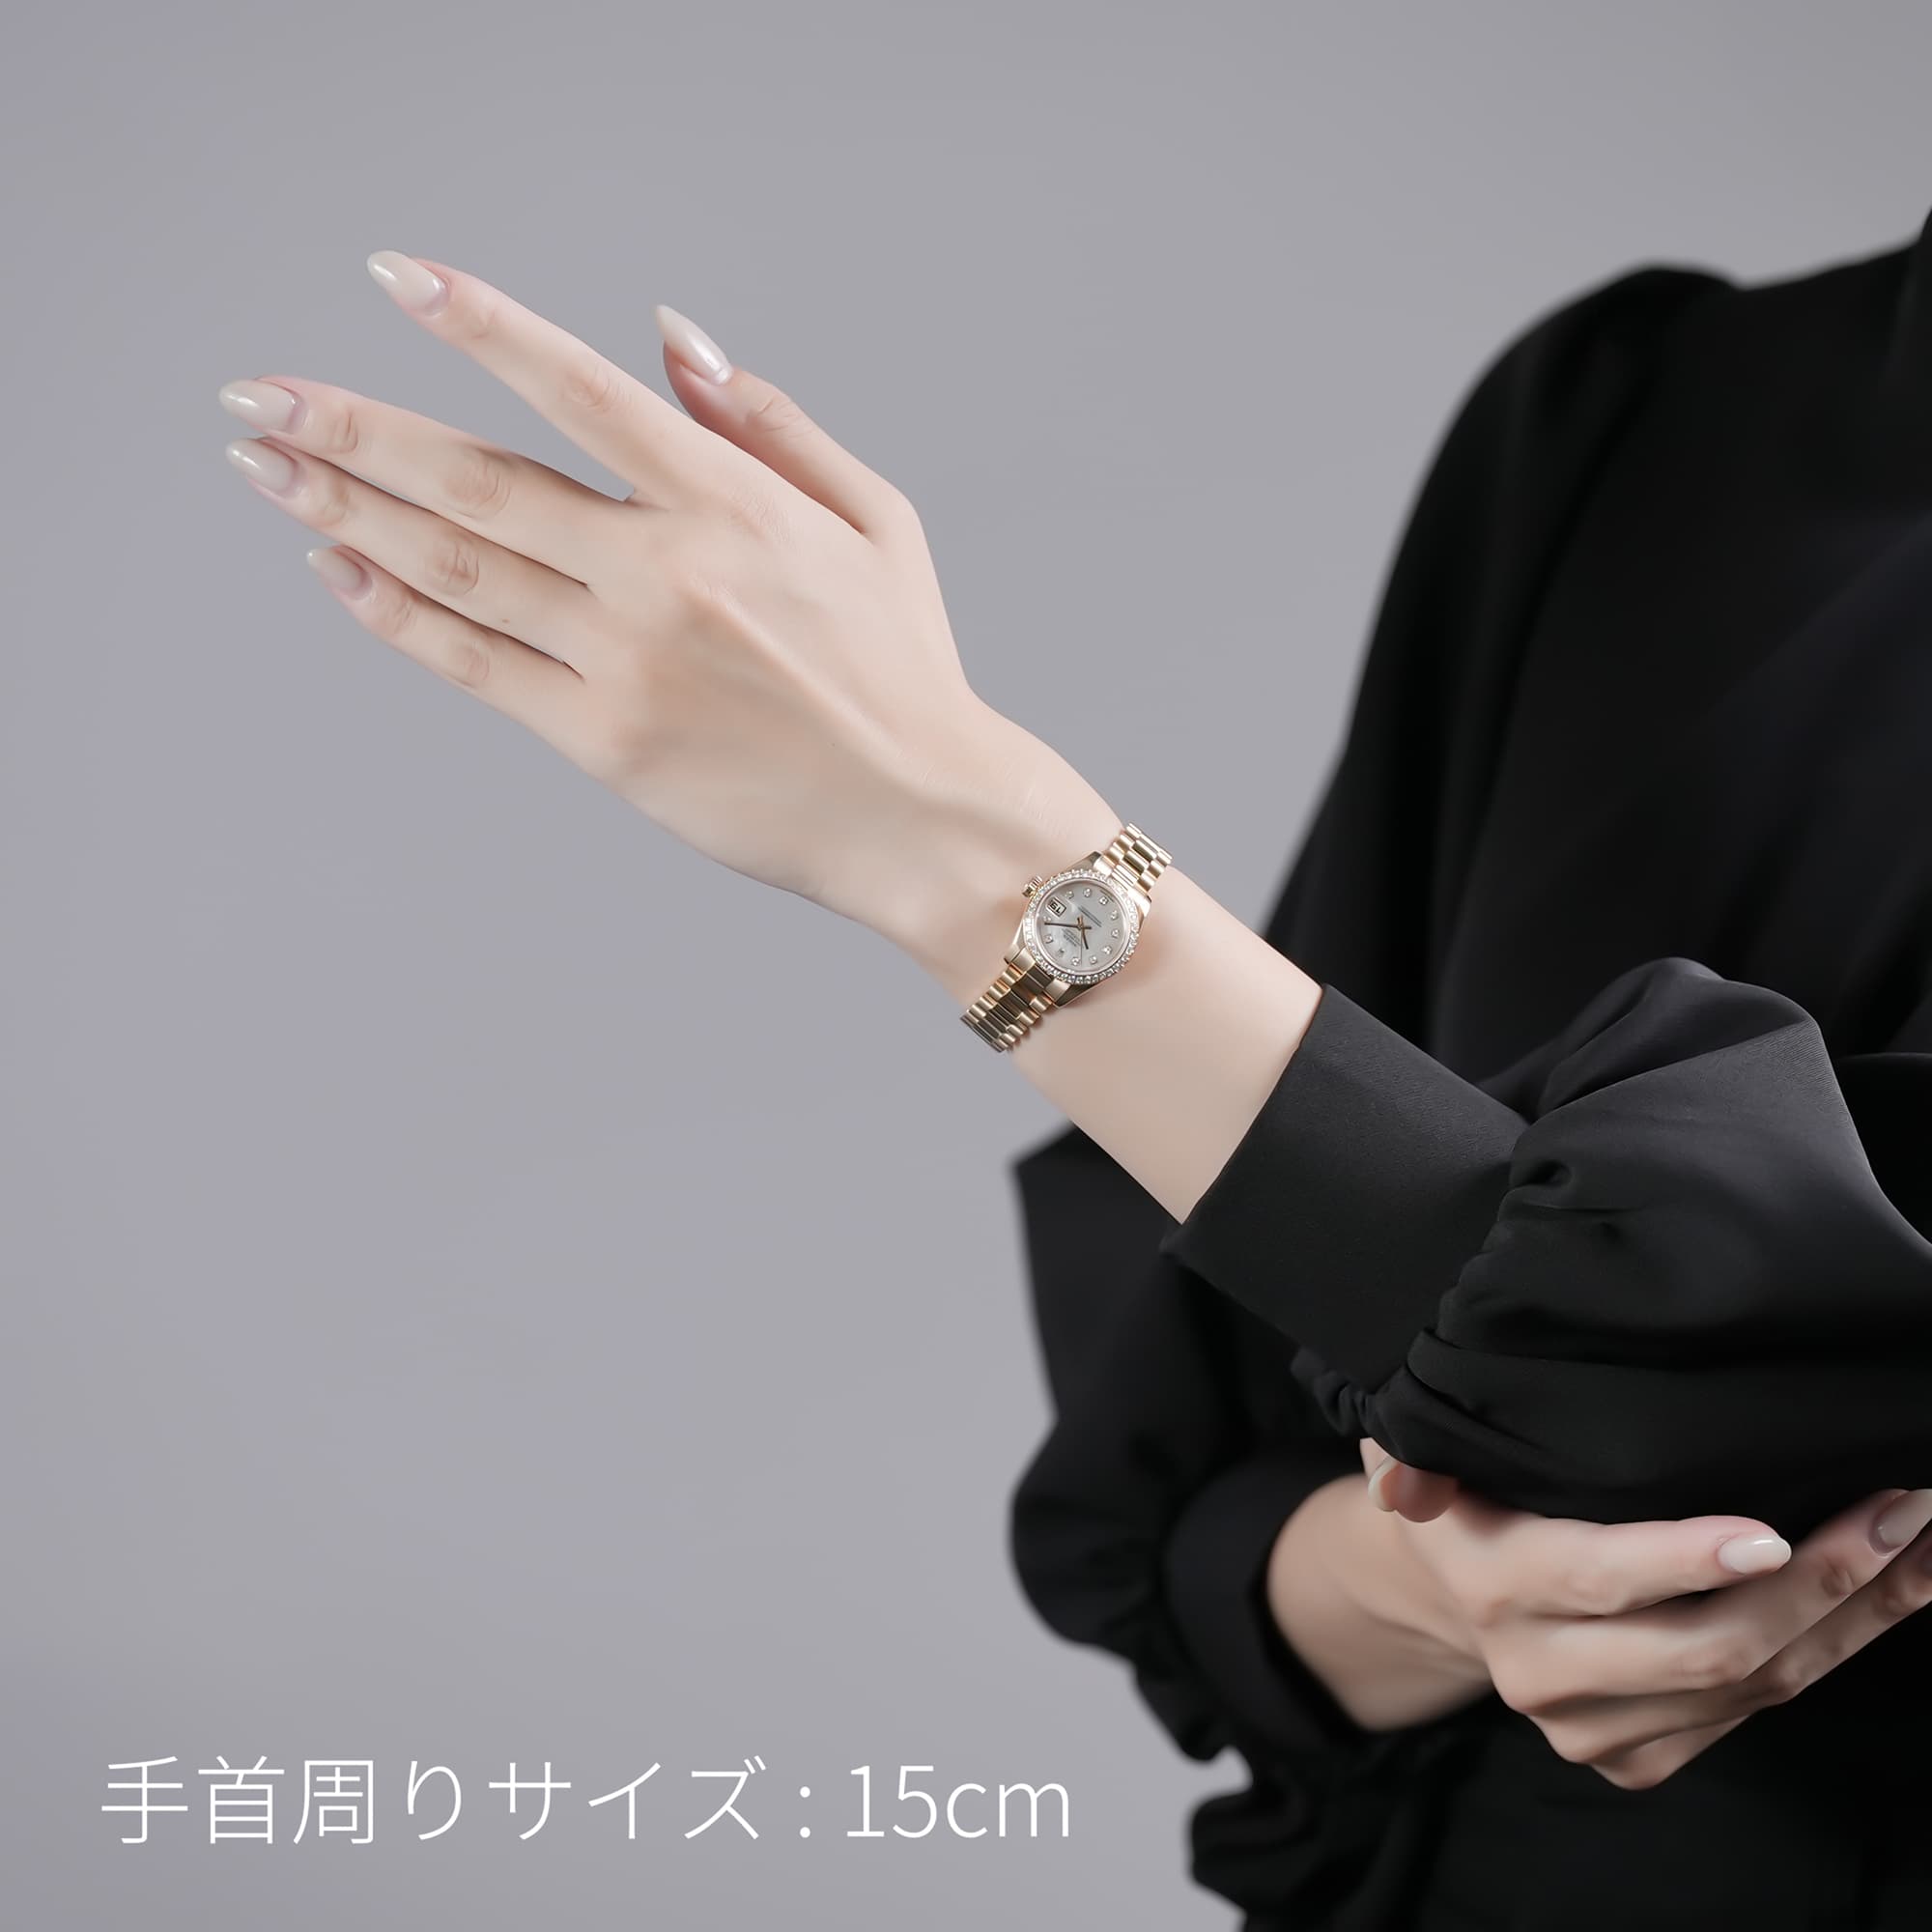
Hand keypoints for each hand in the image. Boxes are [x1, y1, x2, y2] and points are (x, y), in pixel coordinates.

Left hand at [218, 251, 1107, 959]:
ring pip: (459, 570)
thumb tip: (671, 338)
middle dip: (355, 431)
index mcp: (733, 506)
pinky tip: (341, 571)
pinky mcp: (605, 742)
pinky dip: (401, 617)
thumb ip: (768, 425)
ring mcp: (627, 661)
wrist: (922, 815)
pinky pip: (477, 666)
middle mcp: (665, 573)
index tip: (399, 281)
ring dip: (348, 513)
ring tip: (267, 469)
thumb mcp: (872, 520)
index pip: (578, 390)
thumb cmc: (904, 669)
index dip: (481, 328)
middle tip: (260, 397)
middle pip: (479, 481)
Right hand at [1353, 1439, 1931, 1788]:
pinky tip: (1894, 1592)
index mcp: (1493, 1586)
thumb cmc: (1463, 1493)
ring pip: (1752, 1689)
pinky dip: (1838, 1652)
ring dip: (1853, 1618)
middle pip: (1703, 1649)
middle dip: (1815, 1584)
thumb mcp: (1417, 1450)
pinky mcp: (1634, 1760)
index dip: (1683, 1560)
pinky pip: (1758, 1714)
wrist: (1446, 1593)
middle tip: (1895, 1510)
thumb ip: (1413, 1449)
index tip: (1770, 1532)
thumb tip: (1400, 1475)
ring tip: (1920, 1540)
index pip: (1597, 1577)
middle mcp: (1540, 1673)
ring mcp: (1591, 1729)